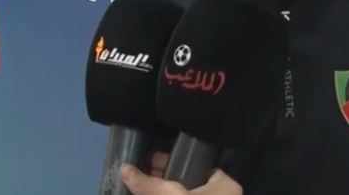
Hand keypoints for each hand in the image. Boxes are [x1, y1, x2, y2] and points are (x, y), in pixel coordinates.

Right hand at [121, 152, 241, 194]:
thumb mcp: (170, 194)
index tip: (148, 158)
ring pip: (180, 193)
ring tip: (136, 183)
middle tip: (137, 171)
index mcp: (224, 184)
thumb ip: (148, 182)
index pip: (197, 163)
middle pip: (186, 181)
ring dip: (160, 190)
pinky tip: (144, 192)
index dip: (171, 159)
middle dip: (161, 176)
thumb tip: (124, 169)